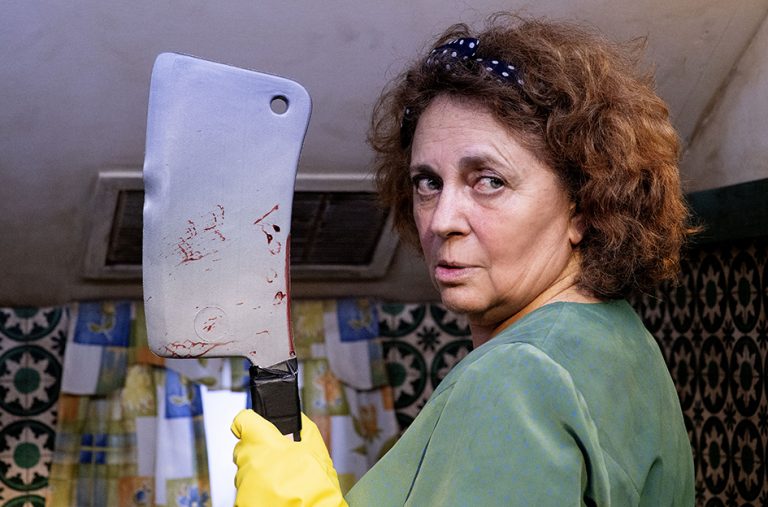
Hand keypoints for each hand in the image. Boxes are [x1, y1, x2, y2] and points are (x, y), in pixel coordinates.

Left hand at [231, 410, 347, 506]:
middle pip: (245, 448)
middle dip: (260, 450)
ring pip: (246, 470)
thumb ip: (301, 428)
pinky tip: (276, 493)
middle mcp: (247, 462)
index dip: (252, 422)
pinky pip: (246, 489)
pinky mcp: (241, 501)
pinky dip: (258, 490)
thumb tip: (295, 421)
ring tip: (281, 480)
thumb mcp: (316, 448)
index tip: (257, 426)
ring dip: (259, 471)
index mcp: (261, 442)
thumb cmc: (314, 486)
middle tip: (280, 459)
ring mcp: (242, 484)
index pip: (242, 421)